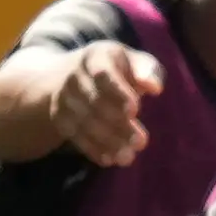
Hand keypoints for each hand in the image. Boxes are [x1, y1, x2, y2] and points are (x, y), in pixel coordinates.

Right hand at [47, 41, 164, 168]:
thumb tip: (155, 87)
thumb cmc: (118, 70)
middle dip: (118, 124)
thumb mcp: (134, 62)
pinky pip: (74, 134)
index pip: (103, 74)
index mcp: (96, 56)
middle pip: (94, 101)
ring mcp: (64, 96)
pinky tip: (109, 159)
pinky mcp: (59, 116)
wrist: (76, 74)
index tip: (135, 111)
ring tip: (128, 157)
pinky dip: (92, 148)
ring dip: (107, 141)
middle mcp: (75, 75)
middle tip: (141, 142)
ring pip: (83, 121)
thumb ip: (148, 70)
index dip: (118, 92)